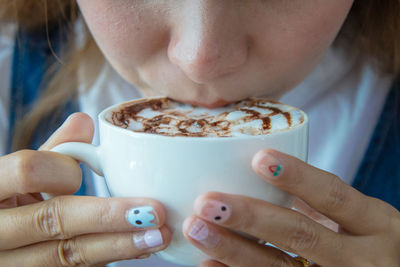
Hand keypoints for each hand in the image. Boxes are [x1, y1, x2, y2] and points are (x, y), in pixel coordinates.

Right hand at [0, 113, 170, 265]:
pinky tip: (142, 247)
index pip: (25, 170)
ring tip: (158, 235)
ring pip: (68, 254)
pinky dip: (111, 257)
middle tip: (154, 211)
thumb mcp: (18, 173)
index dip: (60, 167)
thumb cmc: (8, 198)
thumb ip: (52, 149)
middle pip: (53, 220)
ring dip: (119, 244)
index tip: (82, 172)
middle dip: (108, 216)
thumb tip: (85, 120)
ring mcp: (13, 262)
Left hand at [182, 149, 399, 266]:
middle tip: (207, 202)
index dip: (297, 177)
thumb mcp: (361, 217)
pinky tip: (209, 263)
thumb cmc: (369, 240)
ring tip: (198, 229)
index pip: (333, 195)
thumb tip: (265, 166)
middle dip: (250, 217)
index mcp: (375, 224)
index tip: (258, 158)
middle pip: (301, 234)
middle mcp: (363, 257)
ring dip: (234, 249)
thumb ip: (322, 200)